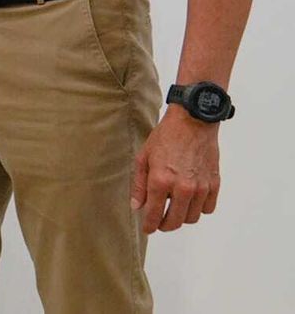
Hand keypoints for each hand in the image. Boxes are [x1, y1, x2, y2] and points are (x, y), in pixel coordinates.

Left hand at [130, 107, 221, 232]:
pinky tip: (191, 199)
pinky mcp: (214, 185)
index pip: (154, 215)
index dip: (149, 225)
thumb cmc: (165, 137)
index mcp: (161, 181)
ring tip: (174, 206)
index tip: (148, 228)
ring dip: (182, 216)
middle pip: (175, 222)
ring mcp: (200, 188)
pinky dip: (199, 208)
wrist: (193, 122)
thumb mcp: (144, 157)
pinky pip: (208, 209)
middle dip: (165, 225)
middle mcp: (182, 188)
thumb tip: (137, 206)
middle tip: (160, 222)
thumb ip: (139, 185)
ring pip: (192, 218)